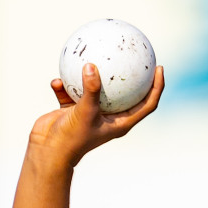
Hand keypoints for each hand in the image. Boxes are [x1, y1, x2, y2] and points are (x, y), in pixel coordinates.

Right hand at [28, 62, 164, 169]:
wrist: (48, 151)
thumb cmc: (71, 138)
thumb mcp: (84, 112)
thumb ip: (90, 89)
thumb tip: (91, 66)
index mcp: (121, 123)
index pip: (147, 104)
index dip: (157, 87)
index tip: (159, 68)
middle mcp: (108, 117)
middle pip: (127, 94)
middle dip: (131, 76)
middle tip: (136, 55)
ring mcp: (90, 113)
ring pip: (95, 89)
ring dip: (91, 76)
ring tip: (94, 56)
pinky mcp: (72, 110)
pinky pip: (70, 92)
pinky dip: (64, 86)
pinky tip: (57, 80)